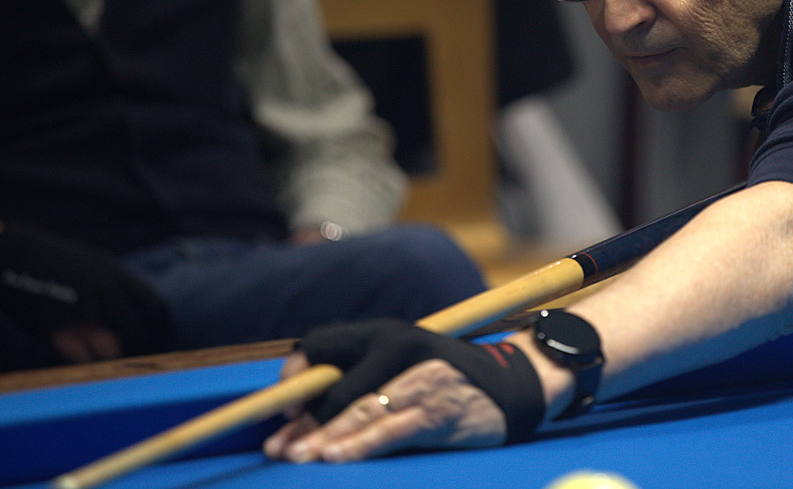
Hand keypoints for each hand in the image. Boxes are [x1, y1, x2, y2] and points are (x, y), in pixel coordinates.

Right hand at [0, 225, 170, 359]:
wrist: (10, 258)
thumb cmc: (57, 265)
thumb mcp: (94, 267)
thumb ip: (117, 292)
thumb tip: (144, 318)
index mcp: (115, 275)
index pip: (155, 307)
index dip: (161, 329)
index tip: (163, 341)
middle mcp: (103, 291)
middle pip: (137, 330)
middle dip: (143, 347)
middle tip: (144, 359)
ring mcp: (79, 310)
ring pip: (110, 348)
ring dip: (112, 356)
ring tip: (107, 356)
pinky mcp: (54, 328)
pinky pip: (81, 355)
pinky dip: (87, 360)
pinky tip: (85, 357)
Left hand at [263, 319, 544, 461]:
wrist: (516, 381)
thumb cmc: (453, 379)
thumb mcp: (409, 366)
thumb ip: (371, 380)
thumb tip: (313, 414)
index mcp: (387, 336)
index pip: (329, 346)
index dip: (300, 376)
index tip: (282, 408)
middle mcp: (400, 350)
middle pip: (340, 389)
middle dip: (304, 422)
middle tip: (276, 447)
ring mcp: (420, 381)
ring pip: (361, 411)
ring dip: (324, 437)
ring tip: (296, 455)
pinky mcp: (438, 411)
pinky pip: (391, 430)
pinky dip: (360, 444)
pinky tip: (338, 456)